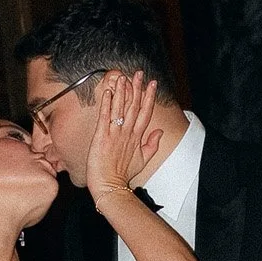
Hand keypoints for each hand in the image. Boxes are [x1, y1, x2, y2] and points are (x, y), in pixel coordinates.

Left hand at [88, 71, 162, 202]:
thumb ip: (152, 145)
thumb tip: (159, 131)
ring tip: (124, 76)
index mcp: (137, 137)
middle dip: (138, 88)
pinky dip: (107, 103)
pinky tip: (108, 91)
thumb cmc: (123, 175)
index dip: (149, 97)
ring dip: (123, 91)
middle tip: (139, 73)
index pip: (146, 112)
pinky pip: (105, 116)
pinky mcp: (102, 136)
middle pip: (135, 106)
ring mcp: (115, 134)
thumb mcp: (142, 160)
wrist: (110, 187)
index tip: (153, 83)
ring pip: (121, 108)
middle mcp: (127, 133)